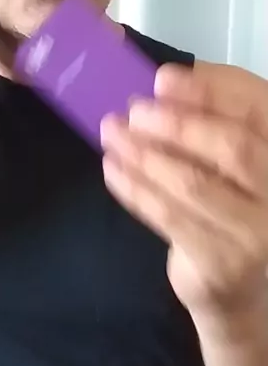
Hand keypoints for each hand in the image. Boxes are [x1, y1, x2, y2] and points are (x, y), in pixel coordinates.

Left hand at [101, 62, 267, 319]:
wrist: (243, 286)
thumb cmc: (234, 202)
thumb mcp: (232, 154)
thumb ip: (212, 113)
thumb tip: (168, 79)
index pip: (257, 108)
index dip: (209, 90)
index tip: (162, 79)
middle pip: (232, 146)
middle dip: (175, 123)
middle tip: (133, 110)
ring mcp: (260, 231)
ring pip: (194, 182)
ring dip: (144, 153)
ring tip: (111, 133)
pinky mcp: (224, 262)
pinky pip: (169, 216)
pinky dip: (135, 188)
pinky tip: (113, 168)